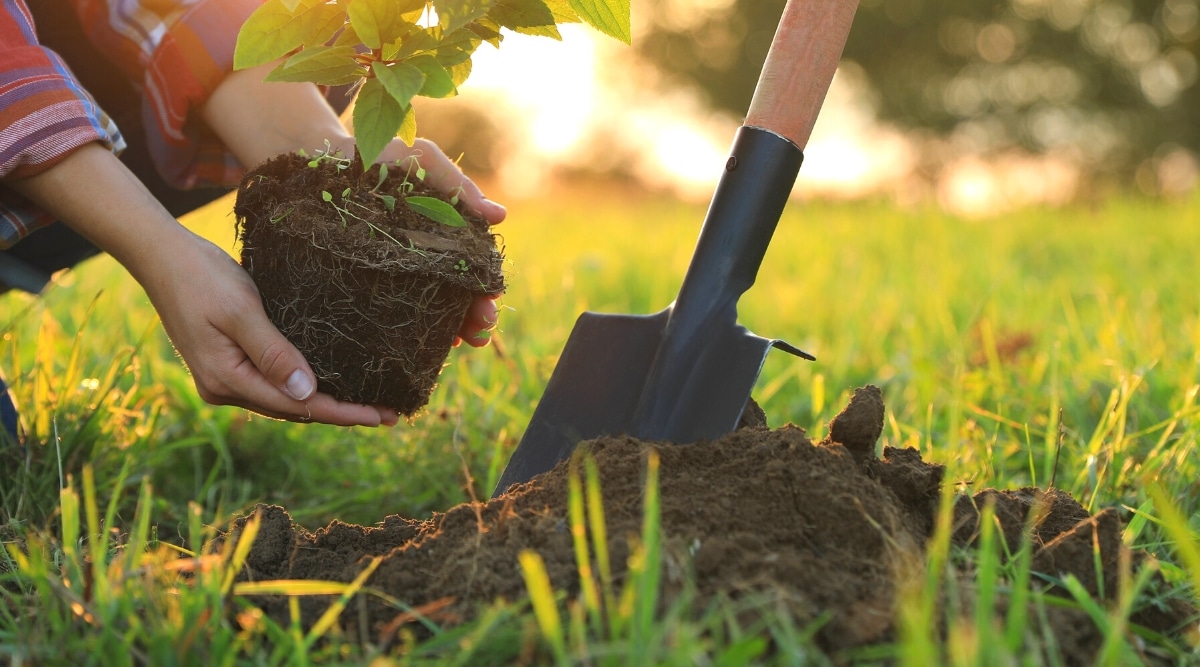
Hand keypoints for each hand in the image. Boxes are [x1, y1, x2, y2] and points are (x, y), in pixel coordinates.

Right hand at [145, 233, 399, 425]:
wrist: (162, 256)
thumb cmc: (202, 278)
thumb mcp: (243, 312)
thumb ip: (274, 352)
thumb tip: (307, 393)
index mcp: (227, 380)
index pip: (298, 406)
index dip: (343, 413)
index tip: (381, 416)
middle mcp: (223, 388)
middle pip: (294, 409)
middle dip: (341, 412)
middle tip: (390, 414)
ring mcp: (224, 379)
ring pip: (284, 400)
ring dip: (324, 402)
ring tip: (369, 405)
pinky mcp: (227, 364)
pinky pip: (272, 384)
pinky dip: (303, 386)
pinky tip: (330, 385)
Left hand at [373, 138, 505, 347]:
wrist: (318, 163)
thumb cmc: (376, 158)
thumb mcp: (420, 161)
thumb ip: (458, 186)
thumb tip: (499, 215)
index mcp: (443, 233)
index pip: (474, 266)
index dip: (486, 284)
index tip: (492, 297)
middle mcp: (424, 259)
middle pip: (460, 294)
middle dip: (477, 314)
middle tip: (483, 328)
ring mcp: (397, 276)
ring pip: (435, 310)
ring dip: (456, 328)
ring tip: (465, 341)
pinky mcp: (366, 286)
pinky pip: (395, 316)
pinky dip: (418, 332)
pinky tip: (430, 343)